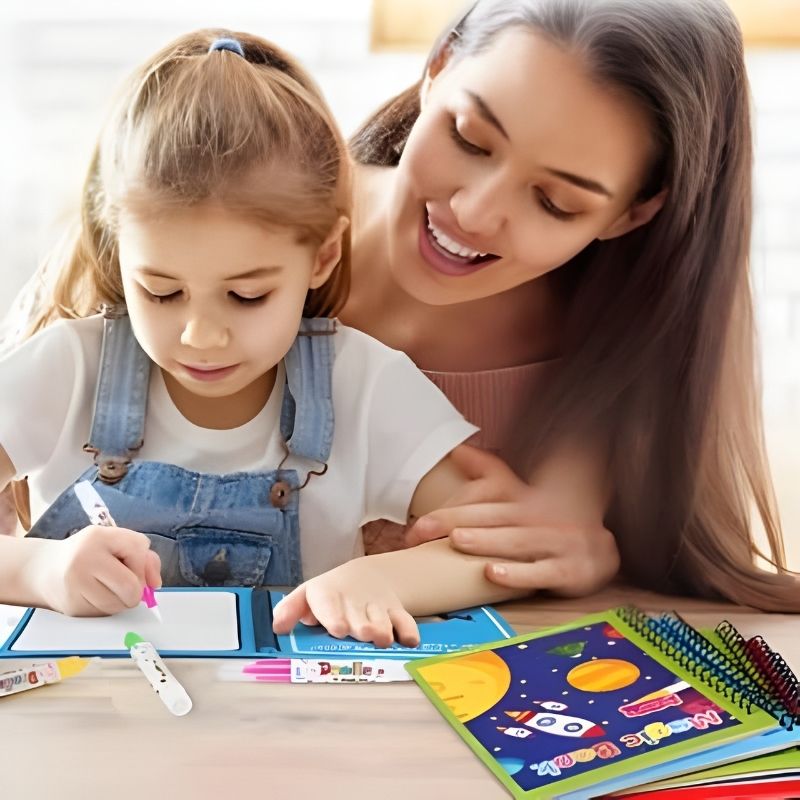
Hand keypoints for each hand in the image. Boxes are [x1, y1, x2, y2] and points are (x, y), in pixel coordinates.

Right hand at [26, 525, 161, 615]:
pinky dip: (107, 607)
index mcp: (98, 537)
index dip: (142, 561)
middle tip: (125, 583)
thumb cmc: (90, 553)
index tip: (132, 563)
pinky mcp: (72, 607)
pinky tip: (95, 595)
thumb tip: (155, 584)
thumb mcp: (117, 542)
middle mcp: (84, 559)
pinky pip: (105, 614)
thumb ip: (145, 557)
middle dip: (136, 589)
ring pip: (119, 605)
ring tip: (108, 587)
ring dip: (122, 600)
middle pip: (131, 587)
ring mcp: (75, 585)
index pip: (138, 550)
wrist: (46, 568)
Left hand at [271, 559, 419, 648]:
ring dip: (384, 630)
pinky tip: (409, 642)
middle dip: (362, 626)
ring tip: (383, 640)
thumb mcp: (306, 597)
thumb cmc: (329, 596)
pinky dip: (408, 631)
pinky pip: (405, 620)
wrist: (364, 579)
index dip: (334, 616)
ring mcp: (377, 607)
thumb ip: (289, 611)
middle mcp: (355, 603)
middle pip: (360, 617)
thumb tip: (277, 627)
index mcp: (329, 597)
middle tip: (364, 634)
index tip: (338, 628)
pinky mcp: (395, 612)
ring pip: (383, 619)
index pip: (330, 604)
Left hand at [406, 445, 619, 597]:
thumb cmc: (547, 523)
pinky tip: (493, 574)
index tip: (415, 525)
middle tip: (421, 531)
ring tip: (457, 541)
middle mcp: (535, 519)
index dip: (446, 512)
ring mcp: (553, 543)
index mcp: (520, 501)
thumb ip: (486, 469)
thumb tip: (455, 449)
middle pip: (492, 519)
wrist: (602, 546)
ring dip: (486, 541)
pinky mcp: (567, 569)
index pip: (480, 504)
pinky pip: (540, 571)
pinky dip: (517, 574)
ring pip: (515, 541)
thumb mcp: (519, 494)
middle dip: (455, 524)